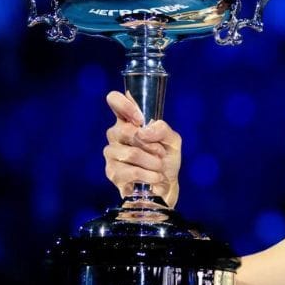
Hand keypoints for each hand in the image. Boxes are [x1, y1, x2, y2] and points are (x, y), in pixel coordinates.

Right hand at [102, 90, 181, 206]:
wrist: (166, 184)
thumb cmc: (166, 158)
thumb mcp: (173, 140)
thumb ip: (162, 130)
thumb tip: (143, 131)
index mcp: (128, 120)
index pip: (114, 100)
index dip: (124, 105)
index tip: (141, 120)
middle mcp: (115, 134)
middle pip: (124, 130)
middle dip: (150, 144)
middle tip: (160, 152)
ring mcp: (111, 153)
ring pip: (131, 153)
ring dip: (153, 162)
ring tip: (159, 166)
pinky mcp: (112, 172)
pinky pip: (131, 171)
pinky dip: (149, 175)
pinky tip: (155, 177)